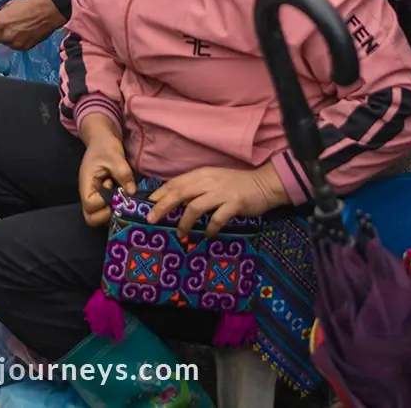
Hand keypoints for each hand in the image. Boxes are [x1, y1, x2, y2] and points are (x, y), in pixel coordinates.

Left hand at [0, 0, 65, 51]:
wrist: (49, 12)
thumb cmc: (29, 4)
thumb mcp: (10, 5)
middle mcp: (4, 34)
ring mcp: (14, 43)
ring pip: (3, 43)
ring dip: (6, 38)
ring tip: (19, 27)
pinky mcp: (23, 48)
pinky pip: (15, 46)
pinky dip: (17, 41)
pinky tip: (25, 32)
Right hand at [78, 116, 134, 227]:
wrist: (102, 138)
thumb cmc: (105, 145)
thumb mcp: (115, 156)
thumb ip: (123, 174)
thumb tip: (132, 192)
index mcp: (86, 184)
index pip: (90, 205)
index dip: (103, 202)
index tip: (112, 186)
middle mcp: (89, 193)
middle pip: (91, 217)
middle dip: (106, 214)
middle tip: (118, 200)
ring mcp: (95, 196)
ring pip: (99, 216)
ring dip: (112, 210)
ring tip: (120, 194)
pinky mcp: (103, 195)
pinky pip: (107, 208)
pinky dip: (116, 205)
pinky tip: (123, 192)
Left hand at [147, 163, 287, 237]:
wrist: (263, 184)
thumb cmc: (235, 184)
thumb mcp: (213, 181)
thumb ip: (196, 188)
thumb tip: (176, 200)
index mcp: (201, 174)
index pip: (176, 182)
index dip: (161, 193)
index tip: (148, 204)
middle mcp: (208, 181)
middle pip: (180, 192)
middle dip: (163, 206)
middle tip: (151, 219)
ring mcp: (221, 192)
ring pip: (195, 206)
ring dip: (185, 222)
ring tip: (180, 234)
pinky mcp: (234, 203)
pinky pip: (217, 218)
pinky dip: (210, 228)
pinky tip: (208, 235)